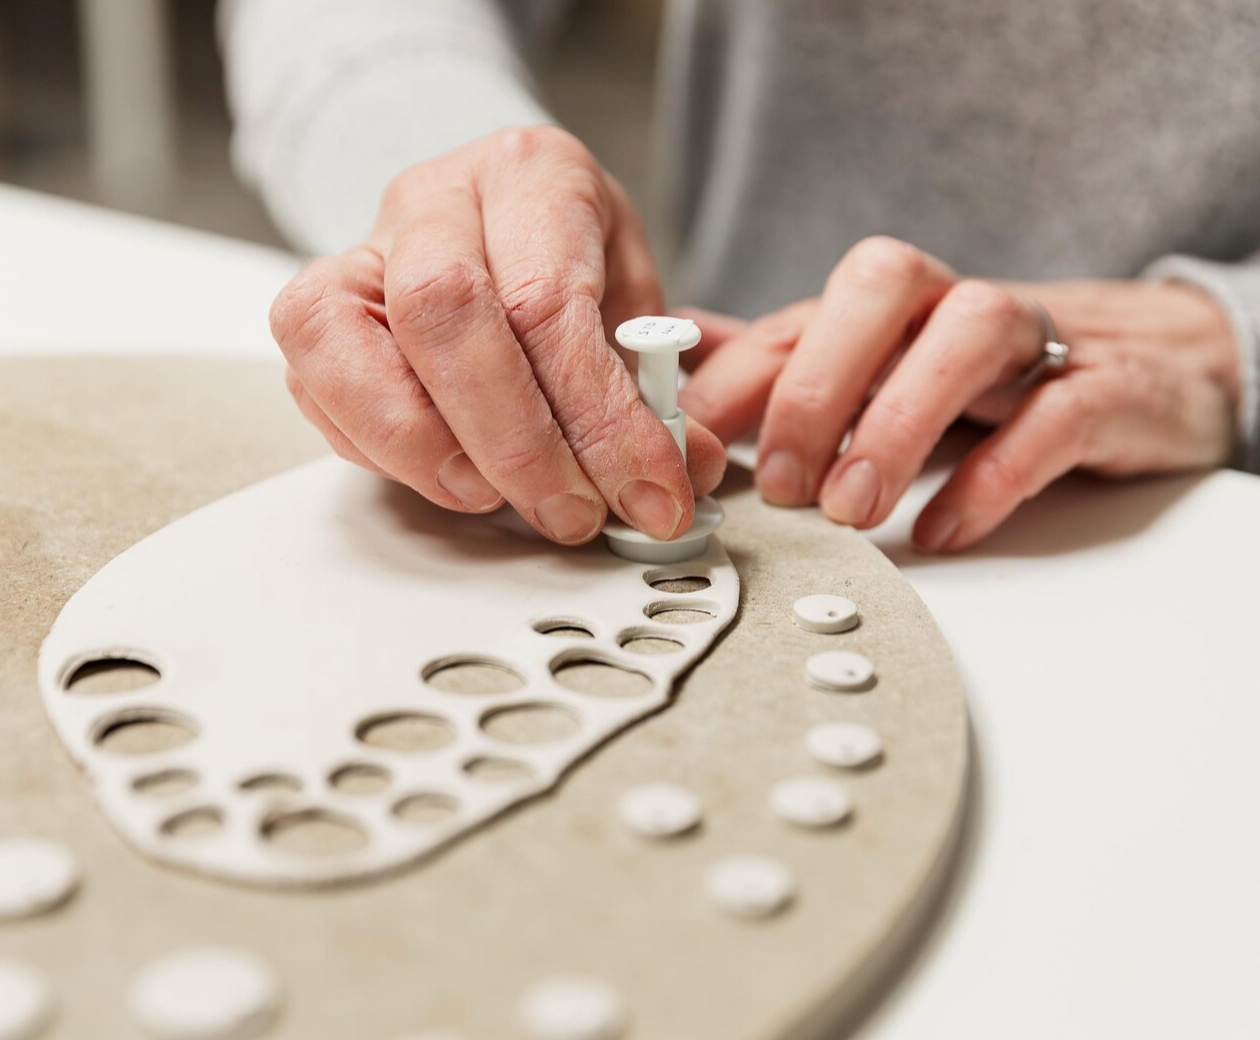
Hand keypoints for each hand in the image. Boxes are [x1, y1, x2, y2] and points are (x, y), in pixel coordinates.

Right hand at [270, 126, 724, 544]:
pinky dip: (380, 450)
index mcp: (532, 175)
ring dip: (427, 450)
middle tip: (570, 512)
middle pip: (442, 312)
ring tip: (495, 499)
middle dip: (513, 441)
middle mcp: (435, 198)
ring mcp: (361, 249)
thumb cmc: (572, 266)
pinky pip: (315, 384)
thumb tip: (681, 472)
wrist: (501, 228)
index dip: (598, 416)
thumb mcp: (637, 309)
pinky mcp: (315, 308)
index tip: (648, 492)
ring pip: (344, 342)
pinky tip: (446, 475)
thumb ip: (657, 388)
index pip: (548, 300)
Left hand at [678, 236, 1240, 550]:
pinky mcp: (1105, 388)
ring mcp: (1032, 338)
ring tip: (854, 508)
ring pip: (968, 333)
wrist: (1147, 362)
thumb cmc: (985, 376)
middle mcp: (949, 303)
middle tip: (784, 484)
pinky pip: (1055, 414)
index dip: (735, 381)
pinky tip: (944, 526)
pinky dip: (994, 475)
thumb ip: (784, 373)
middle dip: (817, 385)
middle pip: (877, 288)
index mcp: (884, 307)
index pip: (794, 319)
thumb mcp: (874, 376)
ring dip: (899, 423)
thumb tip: (682, 377)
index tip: (691, 452)